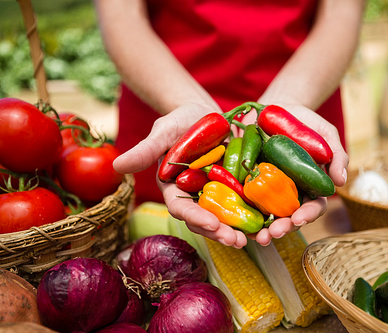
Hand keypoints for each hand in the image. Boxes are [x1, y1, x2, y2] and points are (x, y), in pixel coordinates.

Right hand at [113, 103, 248, 248]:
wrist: (206, 115)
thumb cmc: (180, 121)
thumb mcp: (164, 131)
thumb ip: (146, 149)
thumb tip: (116, 164)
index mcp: (175, 189)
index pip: (182, 209)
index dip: (195, 218)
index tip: (211, 224)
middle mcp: (196, 198)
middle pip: (207, 220)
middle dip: (221, 232)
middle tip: (237, 241)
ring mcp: (217, 195)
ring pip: (228, 218)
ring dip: (241, 230)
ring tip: (258, 238)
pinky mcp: (236, 189)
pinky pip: (246, 204)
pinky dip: (256, 214)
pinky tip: (271, 222)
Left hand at [237, 103, 348, 245]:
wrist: (273, 108)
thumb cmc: (303, 122)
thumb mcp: (324, 133)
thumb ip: (337, 155)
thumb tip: (341, 181)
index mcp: (309, 186)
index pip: (312, 206)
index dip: (307, 215)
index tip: (299, 218)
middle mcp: (289, 193)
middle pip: (288, 218)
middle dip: (283, 228)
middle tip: (273, 234)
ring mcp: (267, 190)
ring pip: (266, 216)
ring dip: (263, 230)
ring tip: (257, 237)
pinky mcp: (247, 183)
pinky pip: (244, 202)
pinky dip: (242, 215)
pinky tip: (236, 225)